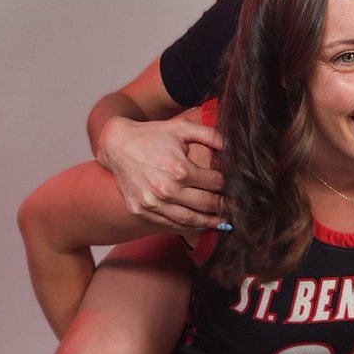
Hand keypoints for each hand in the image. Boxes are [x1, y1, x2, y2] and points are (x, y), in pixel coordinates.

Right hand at [97, 114, 225, 230]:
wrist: (117, 144)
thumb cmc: (151, 135)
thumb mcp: (182, 128)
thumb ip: (209, 134)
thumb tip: (231, 145)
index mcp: (180, 170)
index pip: (214, 183)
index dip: (228, 185)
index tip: (236, 188)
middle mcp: (166, 190)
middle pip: (205, 204)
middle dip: (224, 206)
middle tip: (236, 209)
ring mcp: (152, 203)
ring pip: (188, 219)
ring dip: (208, 222)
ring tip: (221, 222)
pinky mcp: (140, 210)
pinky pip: (168, 223)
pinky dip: (184, 225)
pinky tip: (196, 223)